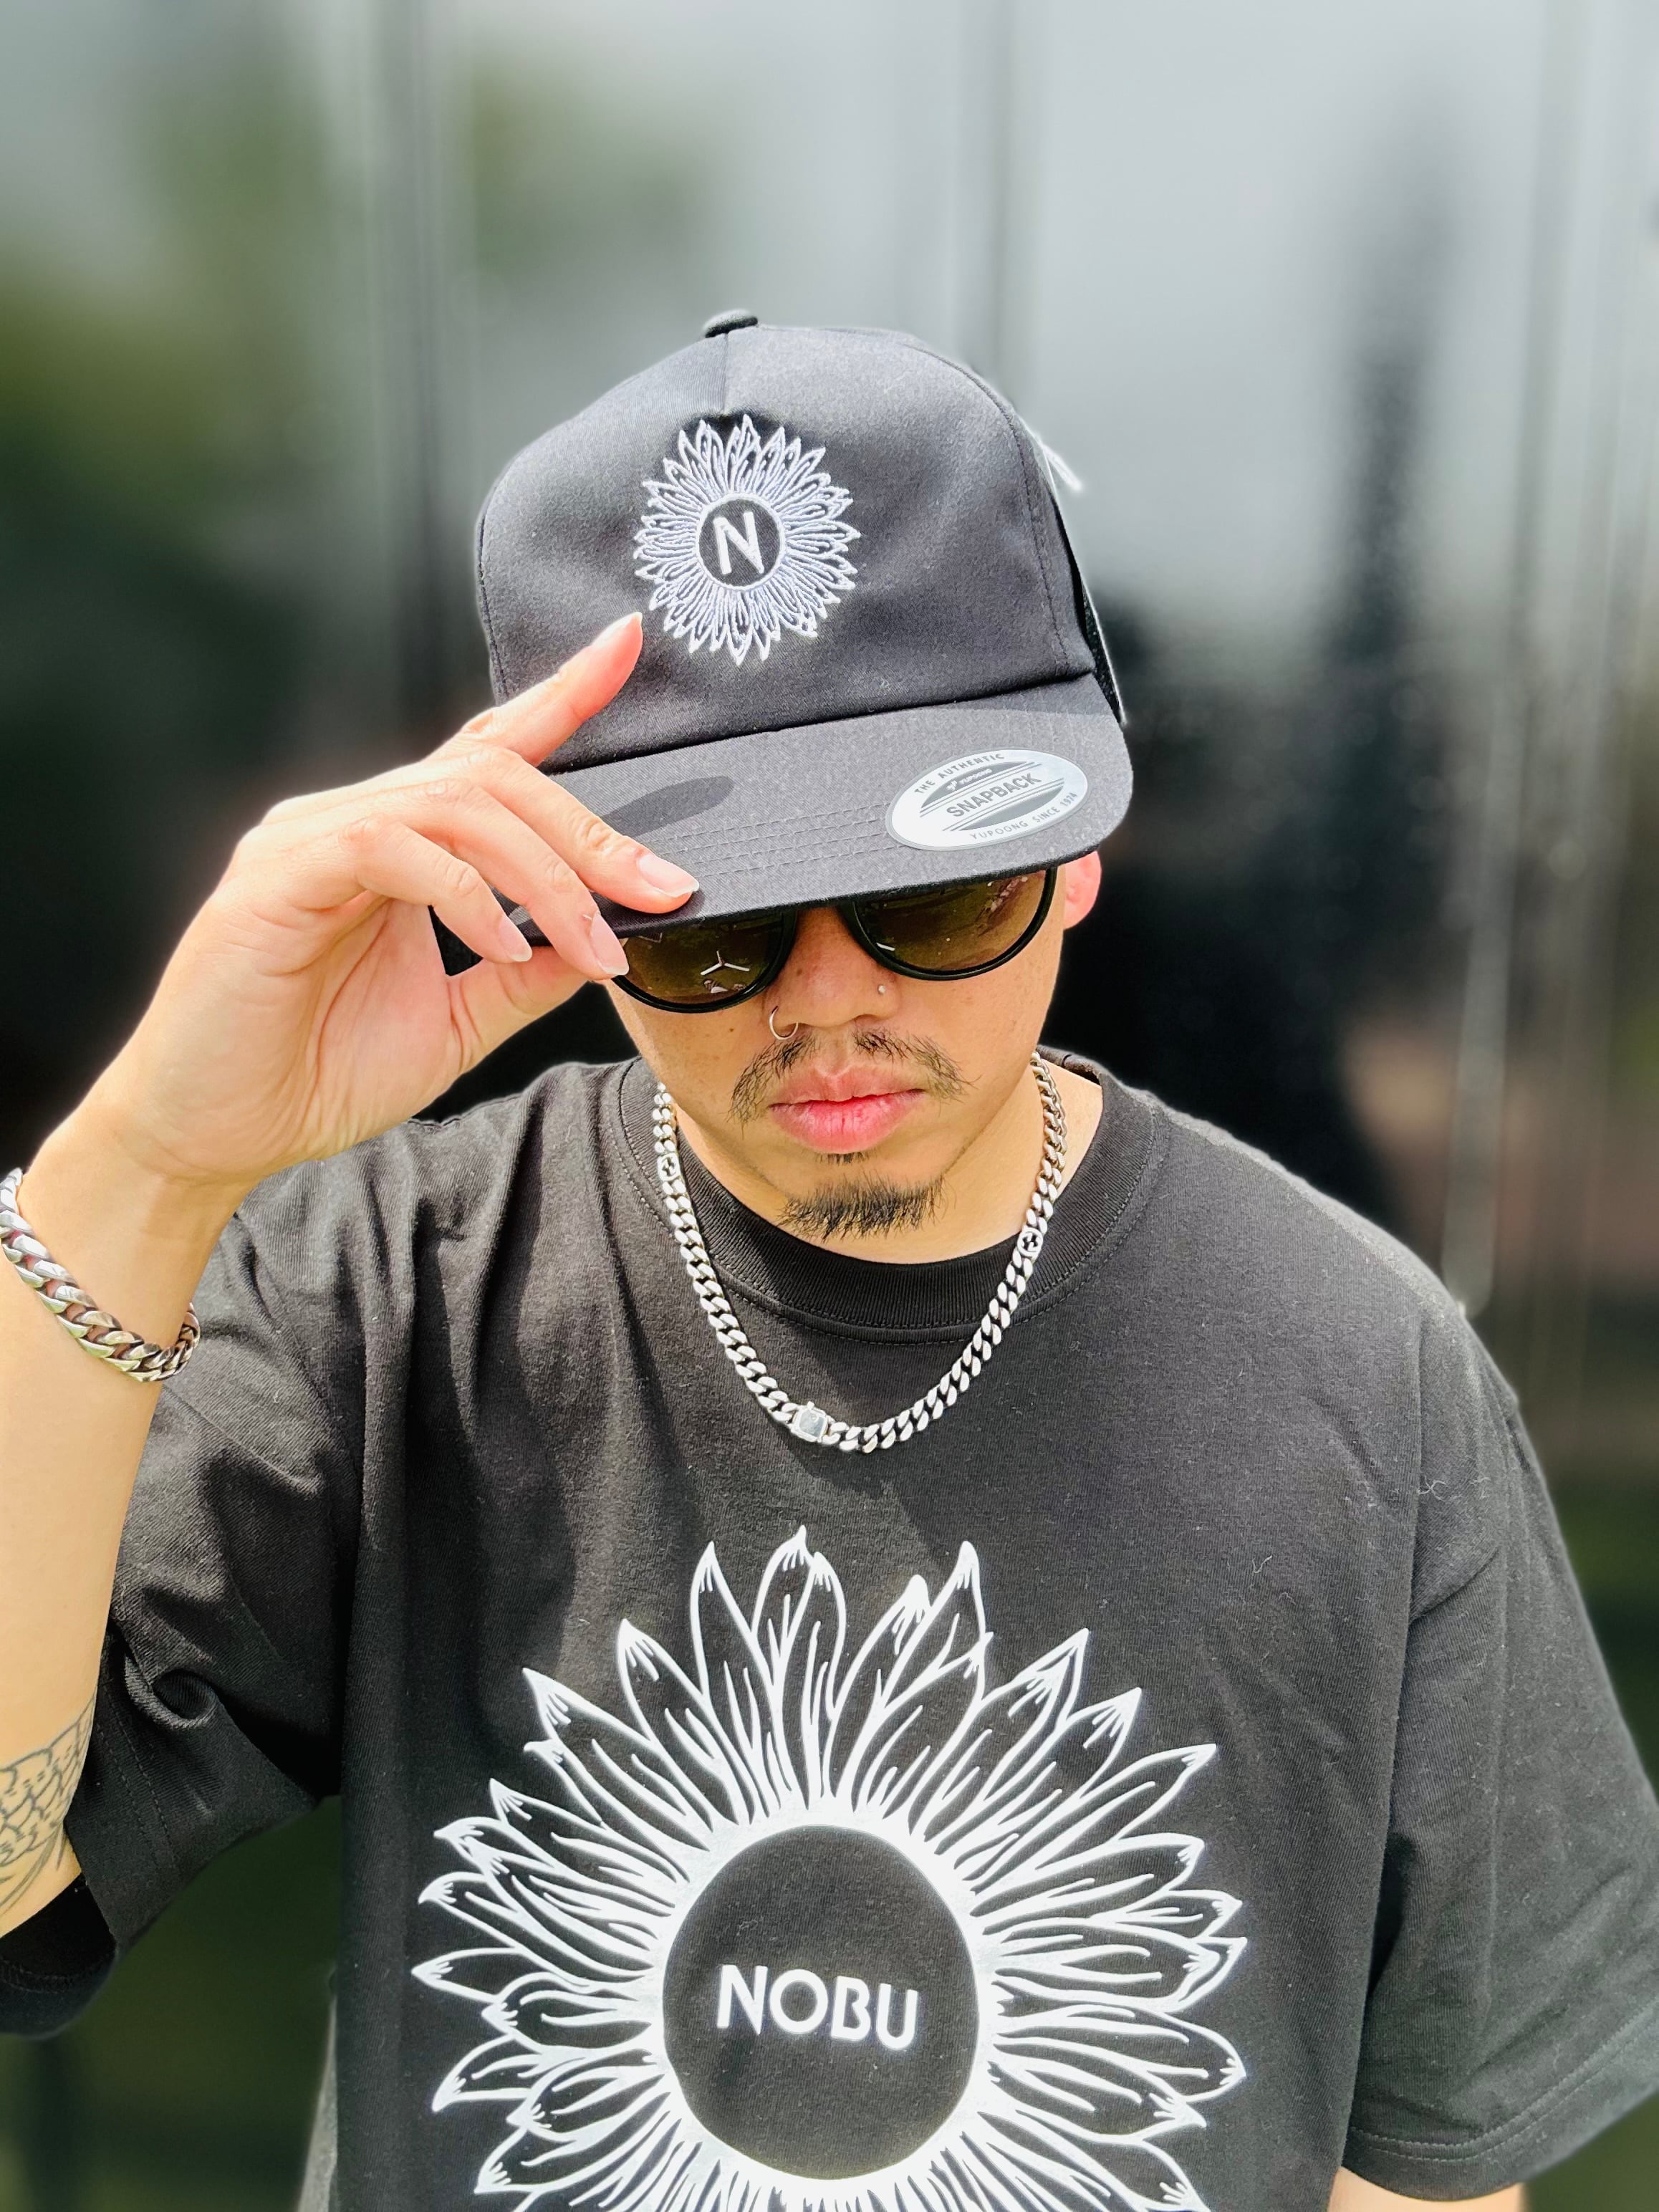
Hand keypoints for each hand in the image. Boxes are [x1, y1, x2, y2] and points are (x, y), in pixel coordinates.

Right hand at [71, 613, 689, 1207]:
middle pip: (490, 775)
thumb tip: (602, 936)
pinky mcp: (279, 876)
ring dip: (543, 873)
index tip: (625, 644)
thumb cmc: (313, 1075)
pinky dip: (465, 893)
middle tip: (660, 889)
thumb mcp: (456, 1024)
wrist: (215, 1134)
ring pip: (452, 803)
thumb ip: (526, 976)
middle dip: (588, 831)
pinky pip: (391, 848)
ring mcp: (309, 840)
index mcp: (395, 845)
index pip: (485, 751)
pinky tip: (502, 944)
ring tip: (591, 941)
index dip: (558, 694)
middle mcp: (351, 821)